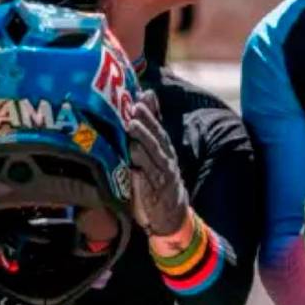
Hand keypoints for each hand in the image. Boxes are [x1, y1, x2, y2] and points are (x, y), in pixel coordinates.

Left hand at [127, 91, 189, 236]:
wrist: (172, 211)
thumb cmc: (159, 175)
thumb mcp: (157, 149)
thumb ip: (152, 123)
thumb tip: (147, 94)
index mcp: (164, 147)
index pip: (158, 127)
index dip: (150, 113)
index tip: (139, 99)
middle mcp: (166, 158)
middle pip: (156, 138)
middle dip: (146, 123)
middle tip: (134, 111)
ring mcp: (163, 174)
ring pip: (153, 156)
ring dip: (142, 142)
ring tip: (131, 129)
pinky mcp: (156, 191)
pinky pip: (149, 179)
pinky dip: (142, 170)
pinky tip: (133, 161)